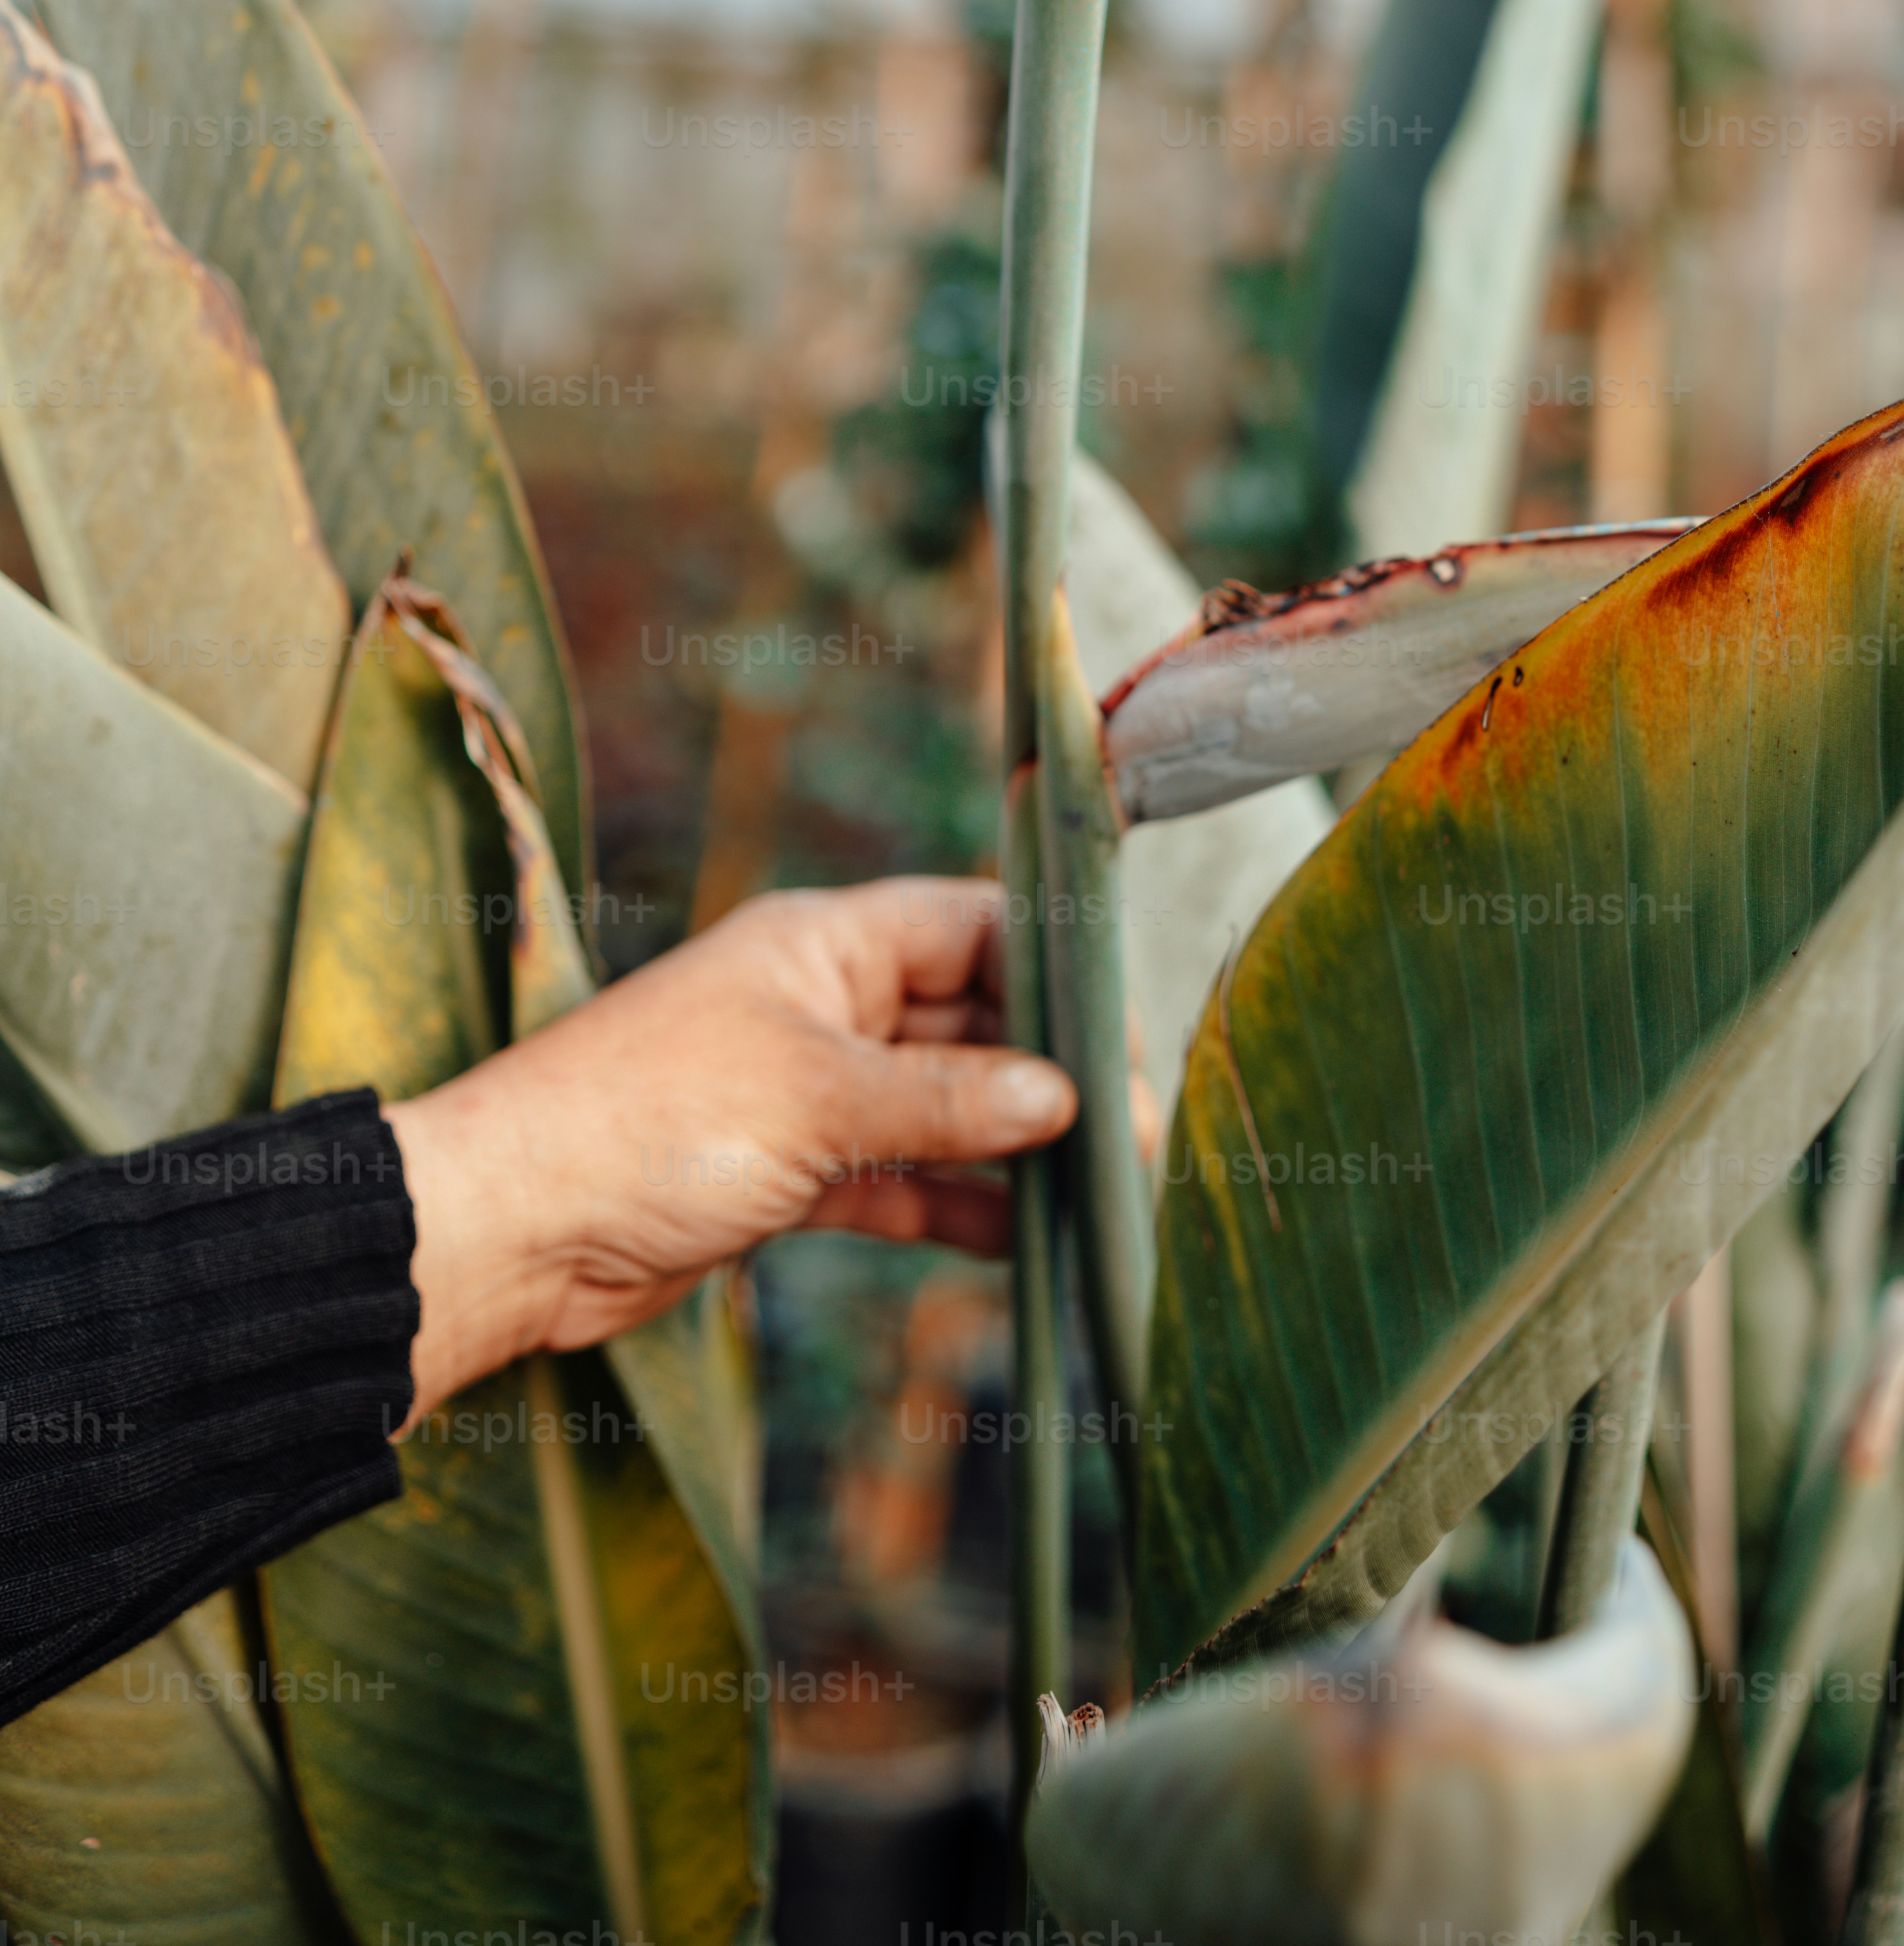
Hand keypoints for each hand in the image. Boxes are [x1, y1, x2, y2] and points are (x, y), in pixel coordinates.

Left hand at [384, 877, 1074, 1426]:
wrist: (513, 1225)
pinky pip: (892, 1180)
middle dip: (1044, 1075)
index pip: (970, 926)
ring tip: (1094, 1197)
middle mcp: (819, 1003)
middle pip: (964, 1022)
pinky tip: (1017, 1239)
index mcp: (824, 942)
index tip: (1122, 1037)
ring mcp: (802, 1090)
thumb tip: (1060, 1097)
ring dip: (1007, 1149)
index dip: (1050, 972)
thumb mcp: (816, 1100)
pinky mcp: (783, 1173)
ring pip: (933, 1109)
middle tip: (1129, 1139)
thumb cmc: (648, 1124)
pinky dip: (949, 1206)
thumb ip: (945, 1103)